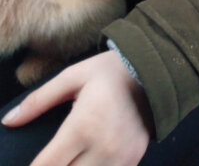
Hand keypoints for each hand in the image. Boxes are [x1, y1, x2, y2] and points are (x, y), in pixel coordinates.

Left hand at [1, 50, 153, 165]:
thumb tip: (8, 121)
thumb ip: (38, 100)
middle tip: (53, 159)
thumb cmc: (109, 72)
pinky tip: (87, 160)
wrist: (154, 71)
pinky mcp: (132, 161)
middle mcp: (102, 147)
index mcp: (83, 125)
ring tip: (69, 159)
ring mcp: (120, 158)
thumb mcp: (72, 77)